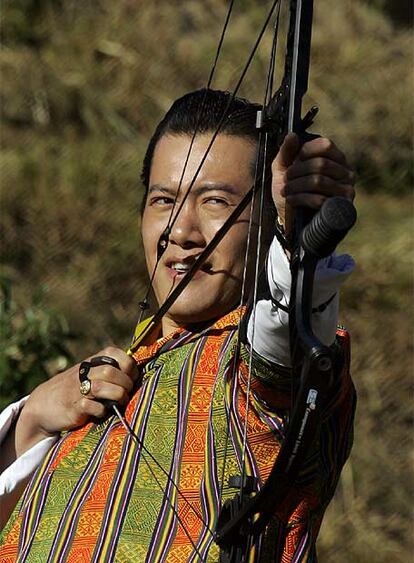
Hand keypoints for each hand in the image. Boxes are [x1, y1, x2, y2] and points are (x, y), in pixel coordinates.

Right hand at [15, 347, 137, 453]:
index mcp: (91, 361)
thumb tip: (137, 374)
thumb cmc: (75, 389)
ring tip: (119, 402)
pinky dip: (100, 411)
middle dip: (125, 383)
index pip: (114, 352)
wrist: (44, 405)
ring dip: (117, 396)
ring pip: (100, 387)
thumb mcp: (90, 374)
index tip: (132, 376)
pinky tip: (102, 412)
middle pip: (110, 372)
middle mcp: (84, 372)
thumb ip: (110, 371)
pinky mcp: (72, 407)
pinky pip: (90, 406)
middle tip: (126, 393)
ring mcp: (76, 390)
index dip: (128, 365)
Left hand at [271, 133, 355, 231]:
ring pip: (318, 181)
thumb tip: (292, 135)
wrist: (291, 219)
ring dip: (296, 186)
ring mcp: (346, 189)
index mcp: (335, 159)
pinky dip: (301, 198)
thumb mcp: (282, 169)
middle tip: (285, 179)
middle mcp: (346, 172)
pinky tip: (291, 200)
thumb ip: (286, 152)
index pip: (326, 145)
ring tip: (286, 191)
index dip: (306, 151)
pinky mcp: (341, 207)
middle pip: (320, 164)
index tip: (294, 160)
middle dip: (297, 172)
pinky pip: (319, 199)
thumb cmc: (291, 191)